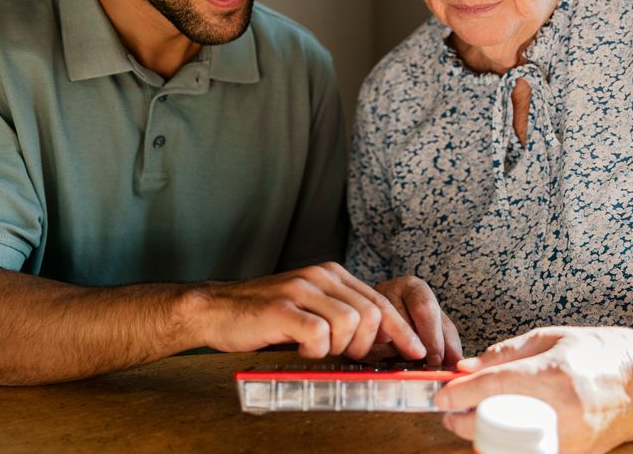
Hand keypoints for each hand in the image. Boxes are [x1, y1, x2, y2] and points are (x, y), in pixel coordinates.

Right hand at [194, 262, 426, 360]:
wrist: (216, 309)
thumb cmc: (266, 317)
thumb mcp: (311, 309)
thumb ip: (344, 317)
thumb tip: (386, 341)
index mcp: (331, 275)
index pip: (379, 301)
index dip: (401, 330)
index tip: (416, 352)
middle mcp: (320, 276)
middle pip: (370, 313)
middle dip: (368, 345)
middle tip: (348, 357)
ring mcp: (300, 290)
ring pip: (349, 323)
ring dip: (340, 348)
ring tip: (318, 351)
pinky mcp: (281, 308)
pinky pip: (318, 334)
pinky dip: (315, 349)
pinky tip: (301, 349)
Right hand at [371, 276, 462, 366]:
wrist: (381, 319)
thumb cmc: (415, 324)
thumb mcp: (436, 327)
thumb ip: (448, 342)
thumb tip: (459, 364)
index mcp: (413, 287)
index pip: (424, 308)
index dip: (432, 337)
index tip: (436, 360)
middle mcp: (388, 288)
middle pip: (403, 322)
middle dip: (413, 347)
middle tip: (418, 360)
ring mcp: (366, 302)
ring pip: (382, 334)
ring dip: (394, 352)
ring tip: (400, 355)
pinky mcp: (353, 320)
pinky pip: (365, 343)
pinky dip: (377, 355)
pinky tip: (383, 354)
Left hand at [434, 326, 632, 453]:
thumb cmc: (600, 352)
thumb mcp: (551, 337)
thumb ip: (505, 353)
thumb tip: (466, 367)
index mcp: (554, 374)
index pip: (495, 387)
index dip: (461, 393)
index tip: (441, 396)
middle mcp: (562, 409)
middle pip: (497, 424)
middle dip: (464, 422)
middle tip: (450, 413)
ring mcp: (570, 438)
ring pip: (510, 447)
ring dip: (484, 438)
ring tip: (472, 423)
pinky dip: (508, 447)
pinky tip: (500, 433)